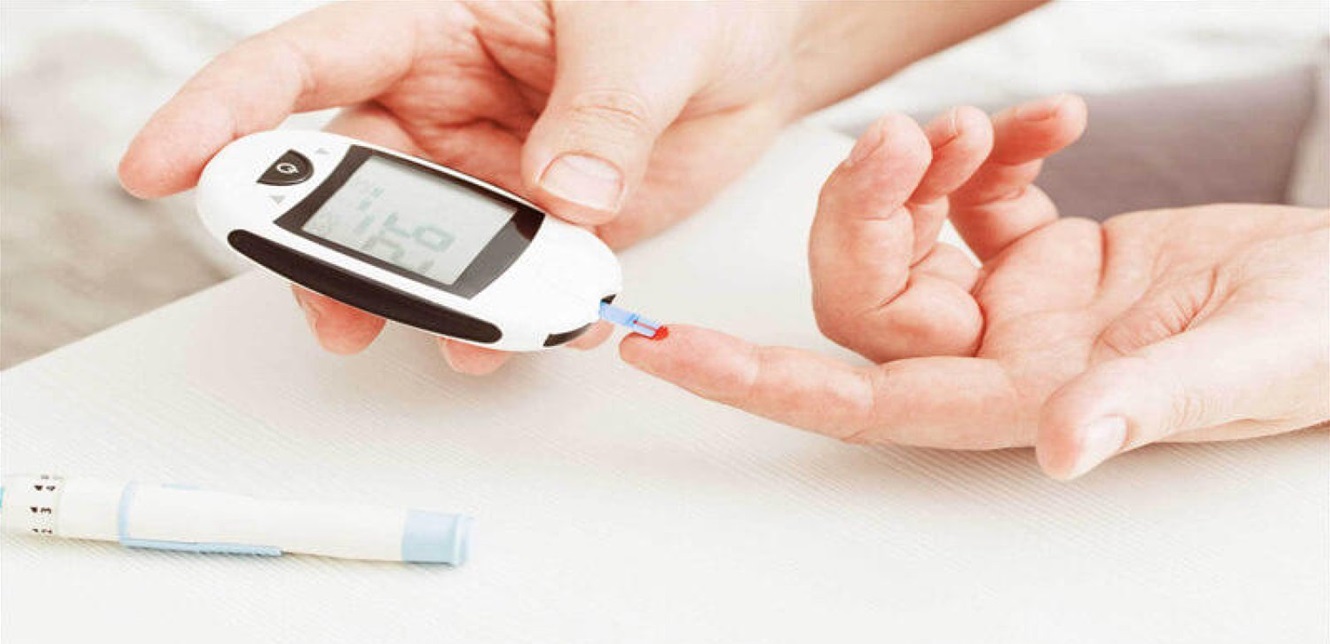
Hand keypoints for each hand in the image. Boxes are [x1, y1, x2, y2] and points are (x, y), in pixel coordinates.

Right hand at [119, 1, 803, 372]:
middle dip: (320, 249)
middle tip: (332, 304)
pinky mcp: (536, 230)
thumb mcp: (644, 34)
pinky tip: (534, 335)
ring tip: (446, 340)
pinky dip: (511, 319)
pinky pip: (501, 284)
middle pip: (342, 182)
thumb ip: (602, 113)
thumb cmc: (691, 1)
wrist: (759, 55)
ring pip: (414, 251)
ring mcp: (485, 175)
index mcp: (437, 29)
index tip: (160, 167)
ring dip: (418, 305)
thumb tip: (564, 192)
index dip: (223, 112)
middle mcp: (442, 107)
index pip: (306, 63)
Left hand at [621, 95, 1329, 478]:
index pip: (856, 397)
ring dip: (918, 171)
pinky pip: (974, 198)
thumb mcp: (1248, 366)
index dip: (753, 378)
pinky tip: (1044, 121)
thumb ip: (1149, 401)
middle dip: (863, 212)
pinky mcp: (1047, 252)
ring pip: (904, 239)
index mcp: (1022, 402)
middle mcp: (1002, 358)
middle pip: (866, 296)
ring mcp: (1020, 304)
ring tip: (974, 123)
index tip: (661, 347)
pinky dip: (989, 150)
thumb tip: (1065, 444)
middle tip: (907, 137)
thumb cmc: (1321, 345)